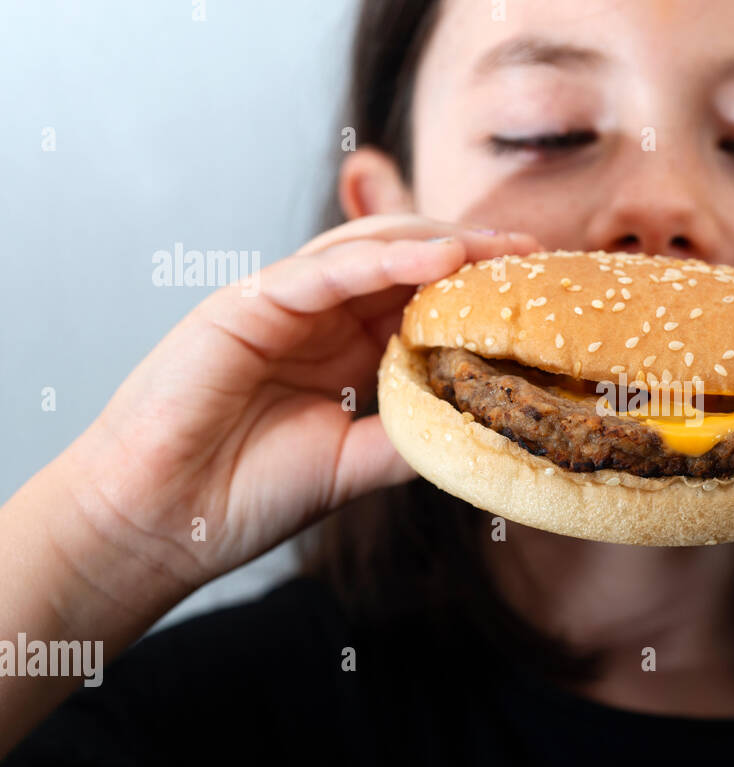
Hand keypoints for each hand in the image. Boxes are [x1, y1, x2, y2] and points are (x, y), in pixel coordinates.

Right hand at [71, 215, 539, 613]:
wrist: (162, 521)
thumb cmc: (247, 495)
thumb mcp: (353, 464)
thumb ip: (411, 436)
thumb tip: (486, 428)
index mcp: (346, 352)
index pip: (422, 303)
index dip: (477, 294)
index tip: (537, 297)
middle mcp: (319, 319)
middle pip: (404, 264)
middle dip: (471, 256)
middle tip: (533, 259)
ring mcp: (283, 305)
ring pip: (369, 251)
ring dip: (438, 244)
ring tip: (497, 249)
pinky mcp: (247, 303)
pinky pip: (322, 269)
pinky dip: (381, 257)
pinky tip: (437, 257)